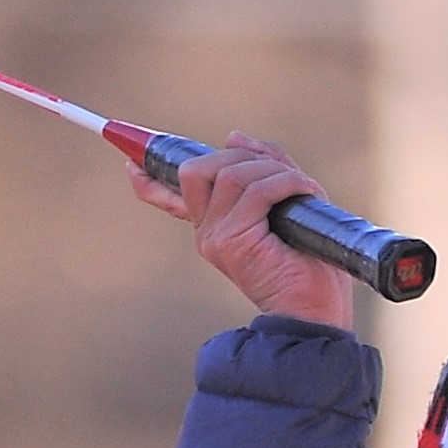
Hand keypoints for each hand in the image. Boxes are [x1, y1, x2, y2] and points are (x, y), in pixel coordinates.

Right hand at [128, 130, 352, 328]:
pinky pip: (257, 190)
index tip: (132, 163)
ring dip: (272, 170)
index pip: (169, 198)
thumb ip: (263, 169)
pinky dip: (286, 182)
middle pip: (197, 169)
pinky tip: (304, 191)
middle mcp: (207, 232)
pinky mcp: (233, 241)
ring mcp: (215, 237)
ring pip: (230, 173)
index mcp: (216, 227)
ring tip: (300, 187)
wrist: (315, 311)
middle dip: (239, 155)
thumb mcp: (288, 202)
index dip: (150, 179)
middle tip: (278, 170)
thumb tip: (234, 136)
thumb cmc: (309, 263)